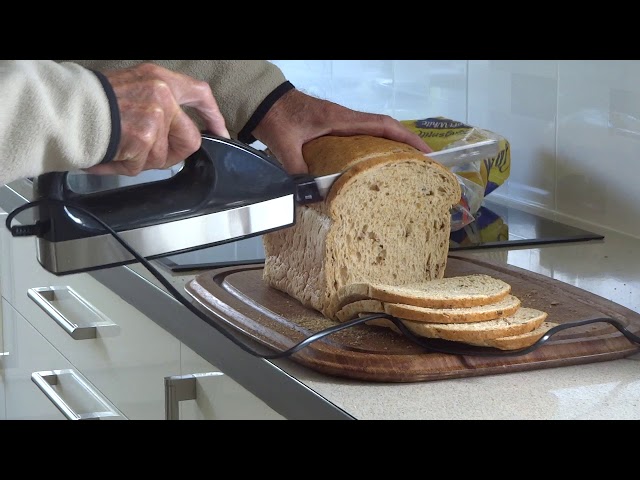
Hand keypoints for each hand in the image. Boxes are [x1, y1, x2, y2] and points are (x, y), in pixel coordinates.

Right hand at [85, 62, 229, 175]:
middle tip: (150, 153)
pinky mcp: (143, 139)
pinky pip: (142, 165)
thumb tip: (178, 129)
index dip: (213, 115)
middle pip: (190, 139)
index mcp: (161, 80)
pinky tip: (110, 155)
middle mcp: (162, 95)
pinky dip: (124, 166)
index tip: (219, 131)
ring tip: (120, 147)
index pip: (200, 94)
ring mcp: (154, 117)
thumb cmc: (94, 101)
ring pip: (163, 158)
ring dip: (142, 160)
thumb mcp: (133, 86)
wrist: (64, 109)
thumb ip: (159, 103)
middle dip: (173, 154)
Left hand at [252, 89, 432, 173]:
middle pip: (385, 129)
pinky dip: (373, 147)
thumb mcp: (286, 146)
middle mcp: (346, 119)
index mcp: (341, 119)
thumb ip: (297, 170)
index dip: (406, 138)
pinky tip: (373, 166)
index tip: (425, 152)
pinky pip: (360, 136)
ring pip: (374, 133)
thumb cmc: (277, 117)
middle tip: (421, 167)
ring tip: (404, 169)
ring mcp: (340, 122)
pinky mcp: (333, 127)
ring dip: (391, 146)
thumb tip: (308, 197)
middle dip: (406, 145)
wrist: (263, 102)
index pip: (383, 125)